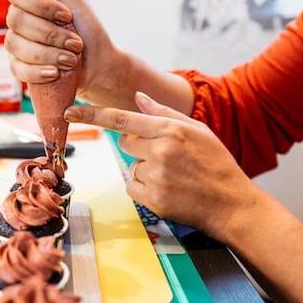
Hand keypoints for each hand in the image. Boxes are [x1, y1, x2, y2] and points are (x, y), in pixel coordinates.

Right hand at [4, 0, 129, 101]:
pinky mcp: (19, 69)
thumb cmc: (86, 29)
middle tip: (75, 42)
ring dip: (50, 53)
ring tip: (70, 58)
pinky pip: (19, 69)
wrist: (99, 65)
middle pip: (16, 20)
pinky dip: (41, 71)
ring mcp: (17, 45)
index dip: (41, 6)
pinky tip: (55, 73)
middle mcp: (19, 20)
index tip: (66, 15)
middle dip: (51, 33)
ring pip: (16, 45)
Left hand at [64, 91, 263, 242]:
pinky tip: (169, 189)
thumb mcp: (198, 130)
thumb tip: (138, 99)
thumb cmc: (217, 163)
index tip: (70, 112)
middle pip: (125, 143)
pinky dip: (145, 188)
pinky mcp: (152, 198)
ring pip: (131, 166)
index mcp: (171, 129)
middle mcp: (160, 150)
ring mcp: (156, 175)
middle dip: (139, 147)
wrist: (232, 204)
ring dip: (146, 169)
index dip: (92, 115)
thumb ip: (164, 113)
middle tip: (166, 157)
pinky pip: (133, 186)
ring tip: (174, 176)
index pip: (122, 119)